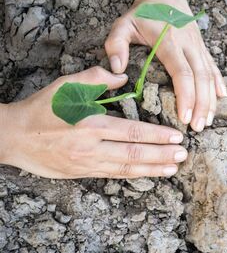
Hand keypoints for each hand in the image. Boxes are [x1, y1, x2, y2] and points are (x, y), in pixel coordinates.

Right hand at [0, 67, 187, 178]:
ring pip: (127, 168)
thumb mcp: (64, 85)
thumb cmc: (41, 109)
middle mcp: (91, 148)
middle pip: (134, 154)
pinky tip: (148, 174)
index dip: (157, 136)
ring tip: (173, 169)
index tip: (176, 137)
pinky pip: (114, 175)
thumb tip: (123, 77)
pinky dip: (134, 175)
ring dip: (153, 169)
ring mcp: (87, 164)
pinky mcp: (83, 173)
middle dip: (162, 156)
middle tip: (183, 155)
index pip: (132, 132)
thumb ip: (95, 78)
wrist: (13, 137)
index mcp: (90, 125)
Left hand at [105, 0, 225, 131]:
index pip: (182, 72)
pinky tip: (221, 99)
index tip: (184, 116)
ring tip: (208, 120)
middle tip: (198, 127)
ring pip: (210, 75)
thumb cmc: (143, 13)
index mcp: (170, 41)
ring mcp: (199, 46)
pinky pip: (213, 67)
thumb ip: (116, 45)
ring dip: (211, 99)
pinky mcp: (203, 47)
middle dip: (202, 104)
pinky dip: (219, 83)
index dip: (186, 96)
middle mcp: (189, 45)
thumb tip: (117, 70)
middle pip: (201, 78)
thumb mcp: (123, 24)